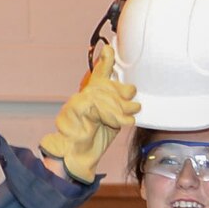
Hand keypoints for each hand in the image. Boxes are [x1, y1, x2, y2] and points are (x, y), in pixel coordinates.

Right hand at [40, 46, 139, 183]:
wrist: (74, 157)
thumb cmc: (92, 141)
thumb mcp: (112, 122)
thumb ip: (119, 108)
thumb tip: (133, 99)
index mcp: (92, 96)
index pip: (100, 74)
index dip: (105, 61)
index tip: (110, 49)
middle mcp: (84, 96)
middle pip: (107, 83)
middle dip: (123, 94)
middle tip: (133, 106)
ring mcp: (78, 102)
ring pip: (104, 94)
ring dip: (120, 108)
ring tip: (127, 119)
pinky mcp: (75, 109)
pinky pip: (97, 104)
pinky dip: (111, 115)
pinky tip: (117, 123)